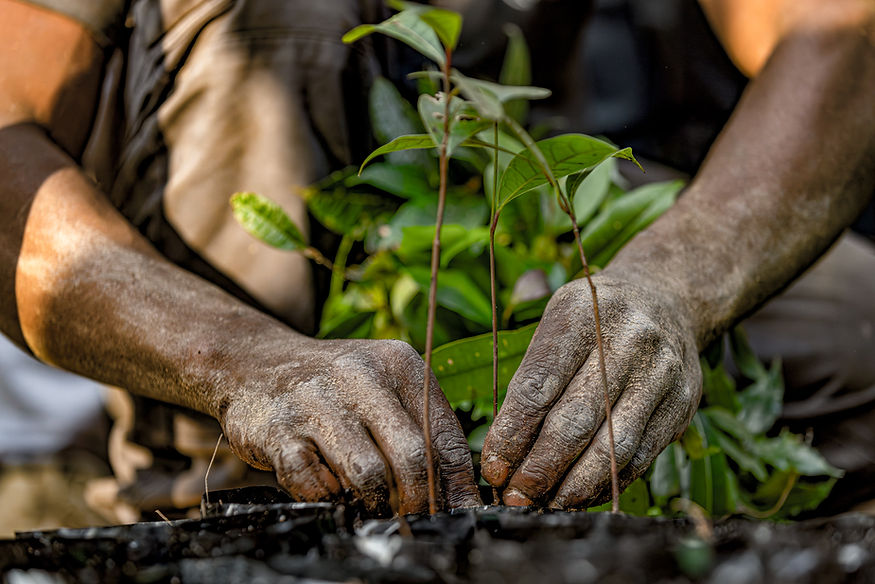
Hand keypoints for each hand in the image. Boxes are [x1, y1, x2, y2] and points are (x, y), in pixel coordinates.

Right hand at [219, 338, 480, 513]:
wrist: (254, 363)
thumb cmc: (335, 387)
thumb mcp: (383, 386)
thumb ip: (421, 428)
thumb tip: (458, 494)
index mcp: (397, 362)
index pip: (443, 433)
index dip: (455, 482)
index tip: (457, 511)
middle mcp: (359, 374)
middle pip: (411, 456)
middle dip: (417, 499)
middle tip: (413, 516)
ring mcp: (317, 401)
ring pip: (368, 474)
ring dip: (373, 501)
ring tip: (371, 504)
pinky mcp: (279, 429)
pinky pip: (315, 484)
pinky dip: (327, 496)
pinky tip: (328, 487)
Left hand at [480, 272, 701, 507]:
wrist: (668, 297)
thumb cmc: (593, 318)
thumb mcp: (555, 319)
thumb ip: (530, 375)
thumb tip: (502, 450)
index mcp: (580, 313)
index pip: (538, 385)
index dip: (512, 434)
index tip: (493, 467)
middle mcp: (626, 340)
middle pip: (575, 420)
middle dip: (539, 468)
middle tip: (514, 496)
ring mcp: (660, 373)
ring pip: (613, 446)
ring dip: (574, 486)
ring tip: (546, 505)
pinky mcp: (683, 403)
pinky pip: (641, 455)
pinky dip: (607, 483)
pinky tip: (580, 495)